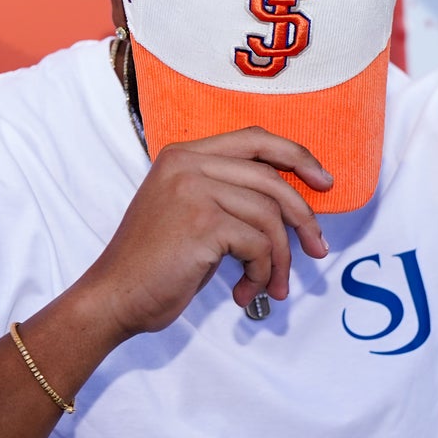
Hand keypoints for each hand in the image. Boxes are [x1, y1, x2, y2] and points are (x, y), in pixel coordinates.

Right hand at [77, 127, 332, 338]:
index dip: (296, 155)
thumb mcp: (190, 214)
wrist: (113, 297)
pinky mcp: (203, 222)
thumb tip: (292, 204)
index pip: (255, 139)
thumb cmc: (155, 265)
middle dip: (303, 217)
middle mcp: (187, 164)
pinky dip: (261, 273)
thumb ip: (230, 196)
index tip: (324, 181)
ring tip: (270, 286)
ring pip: (269, 216)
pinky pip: (258, 245)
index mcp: (184, 155)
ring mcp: (194, 189)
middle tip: (317, 249)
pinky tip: (245, 293)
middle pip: (271, 178)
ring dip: (279, 259)